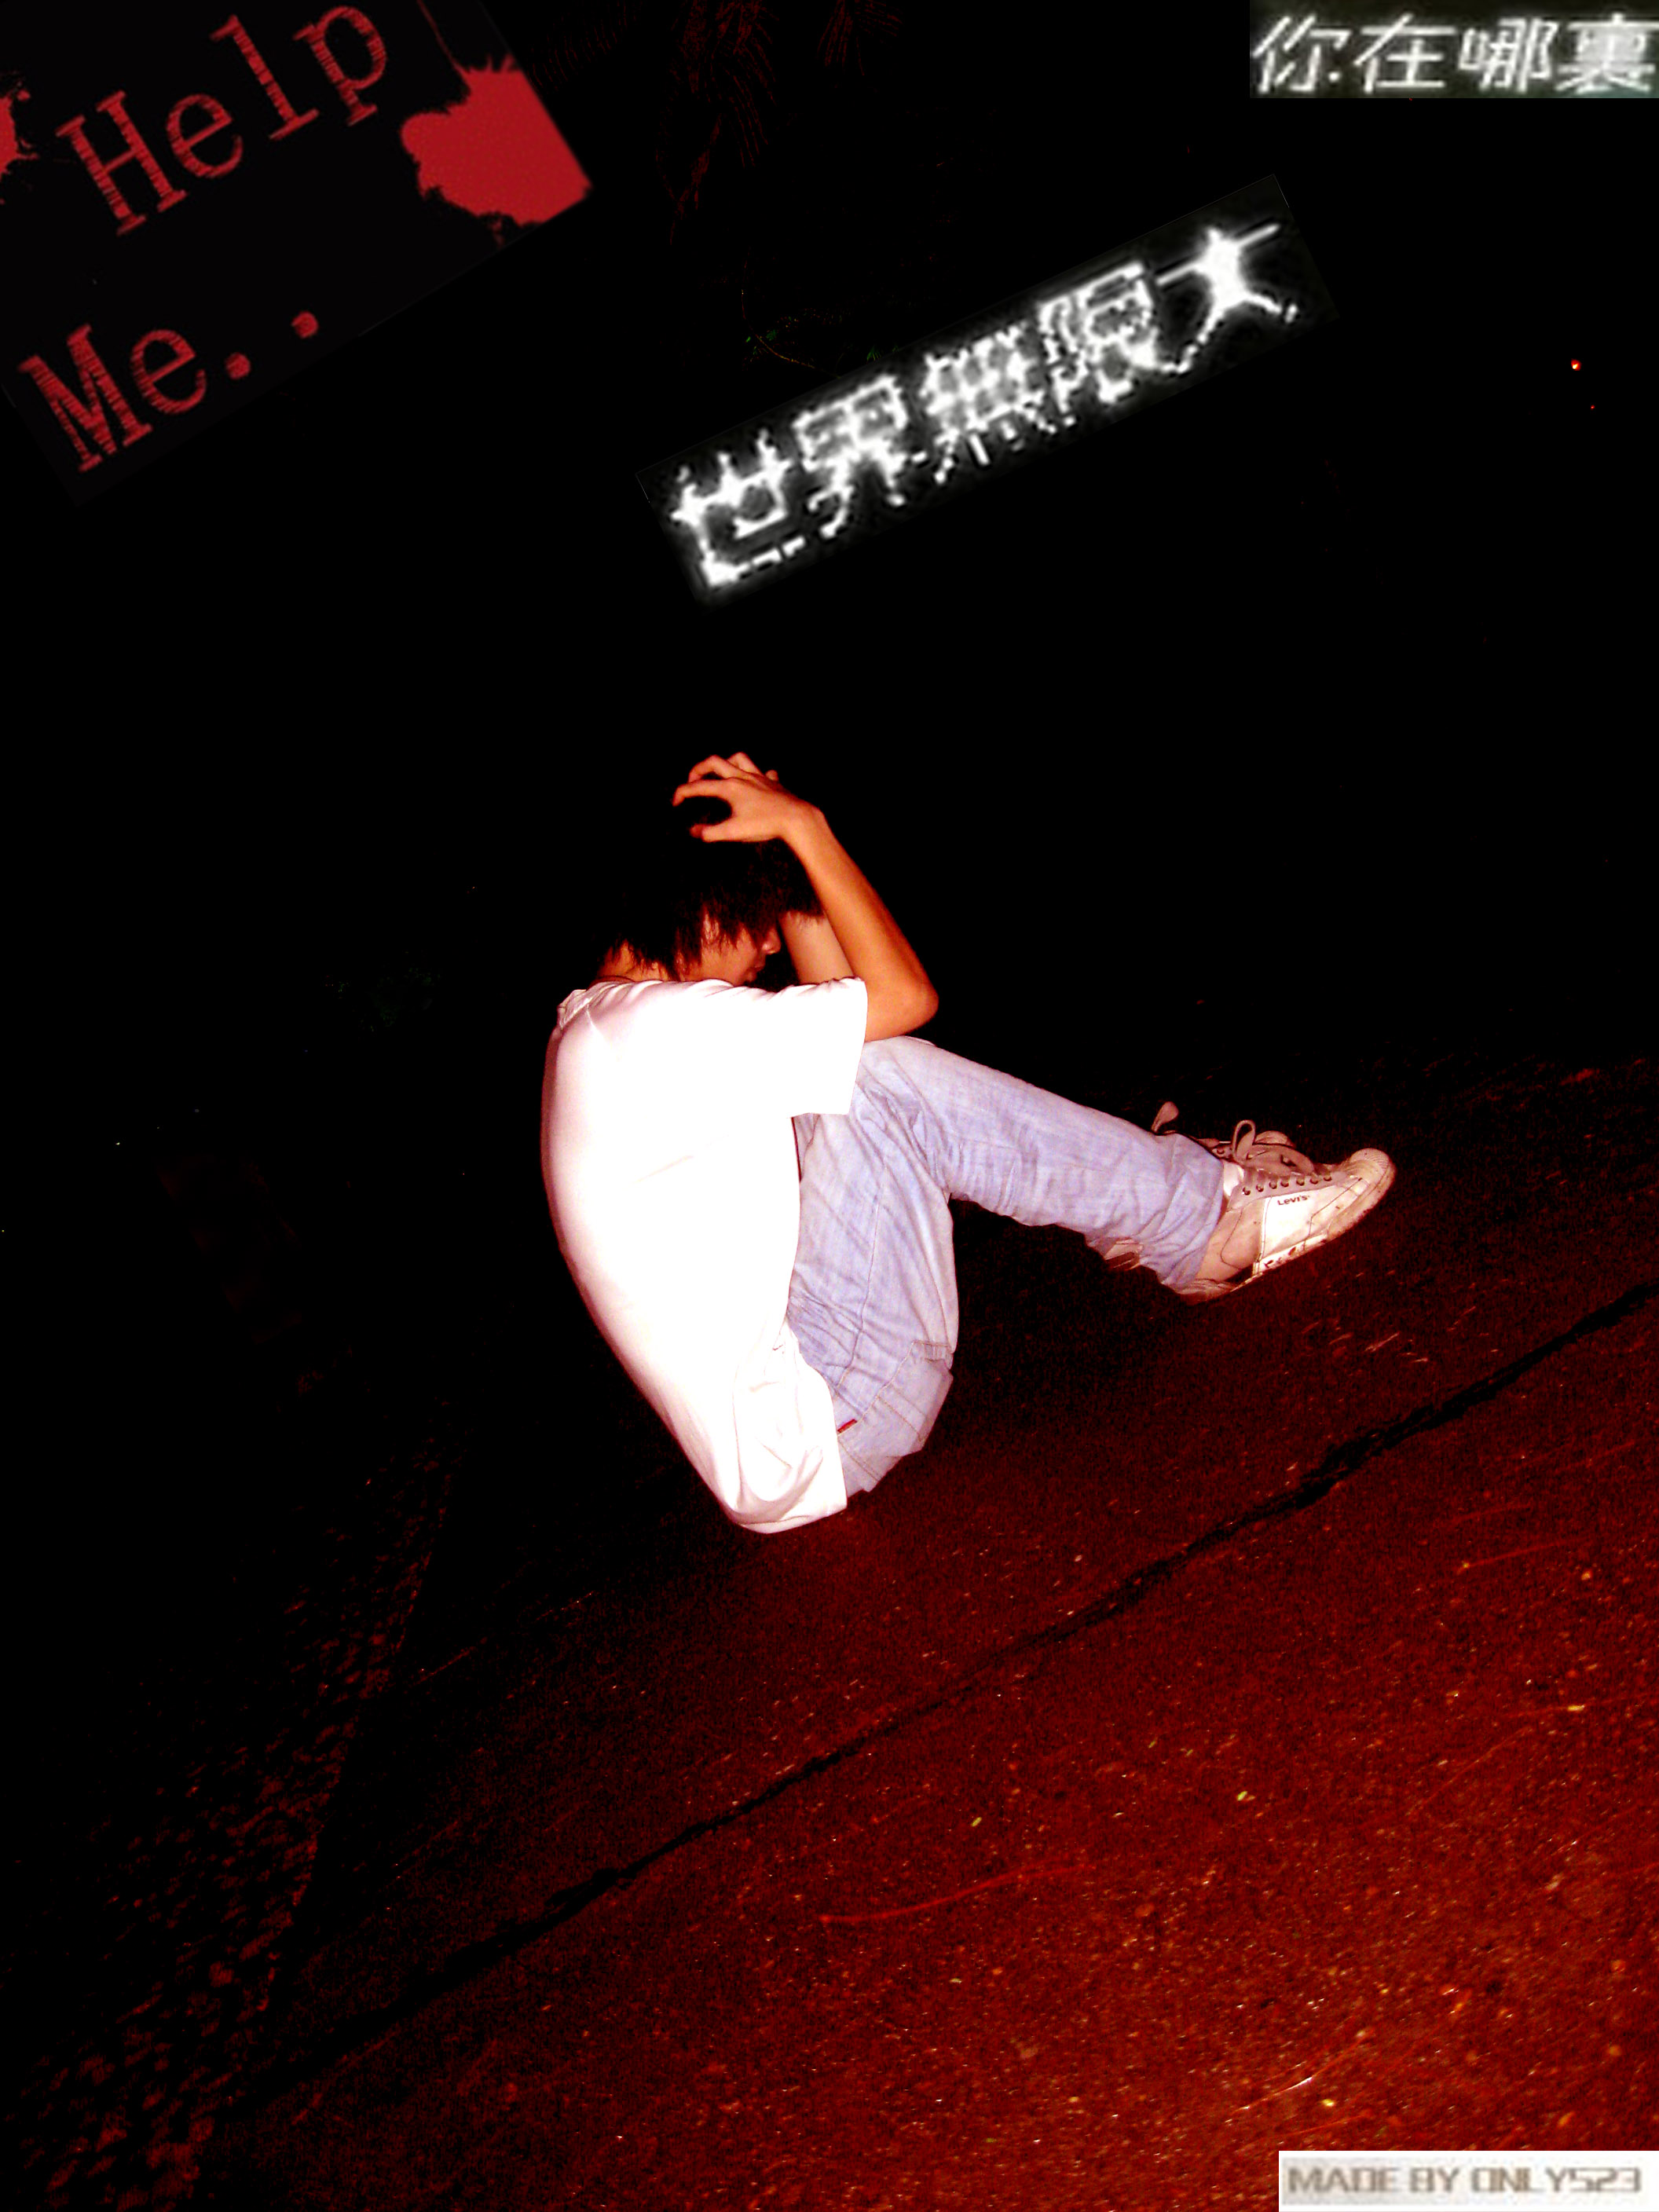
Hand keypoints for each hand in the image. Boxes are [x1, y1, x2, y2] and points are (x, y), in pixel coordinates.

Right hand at [671, 751, 808, 842]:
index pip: (699, 787)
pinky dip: (757, 774)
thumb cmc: (764, 825)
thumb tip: (693, 831)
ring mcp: (759, 777)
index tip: (674, 803)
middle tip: (692, 780)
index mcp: (729, 788)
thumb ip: (710, 833)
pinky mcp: (773, 783)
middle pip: (714, 762)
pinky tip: (757, 781)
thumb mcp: (733, 832)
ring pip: (739, 759)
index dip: (682, 793)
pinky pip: (764, 772)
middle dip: (698, 769)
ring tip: (721, 773)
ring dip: (726, 763)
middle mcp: (742, 777)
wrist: (796, 819)